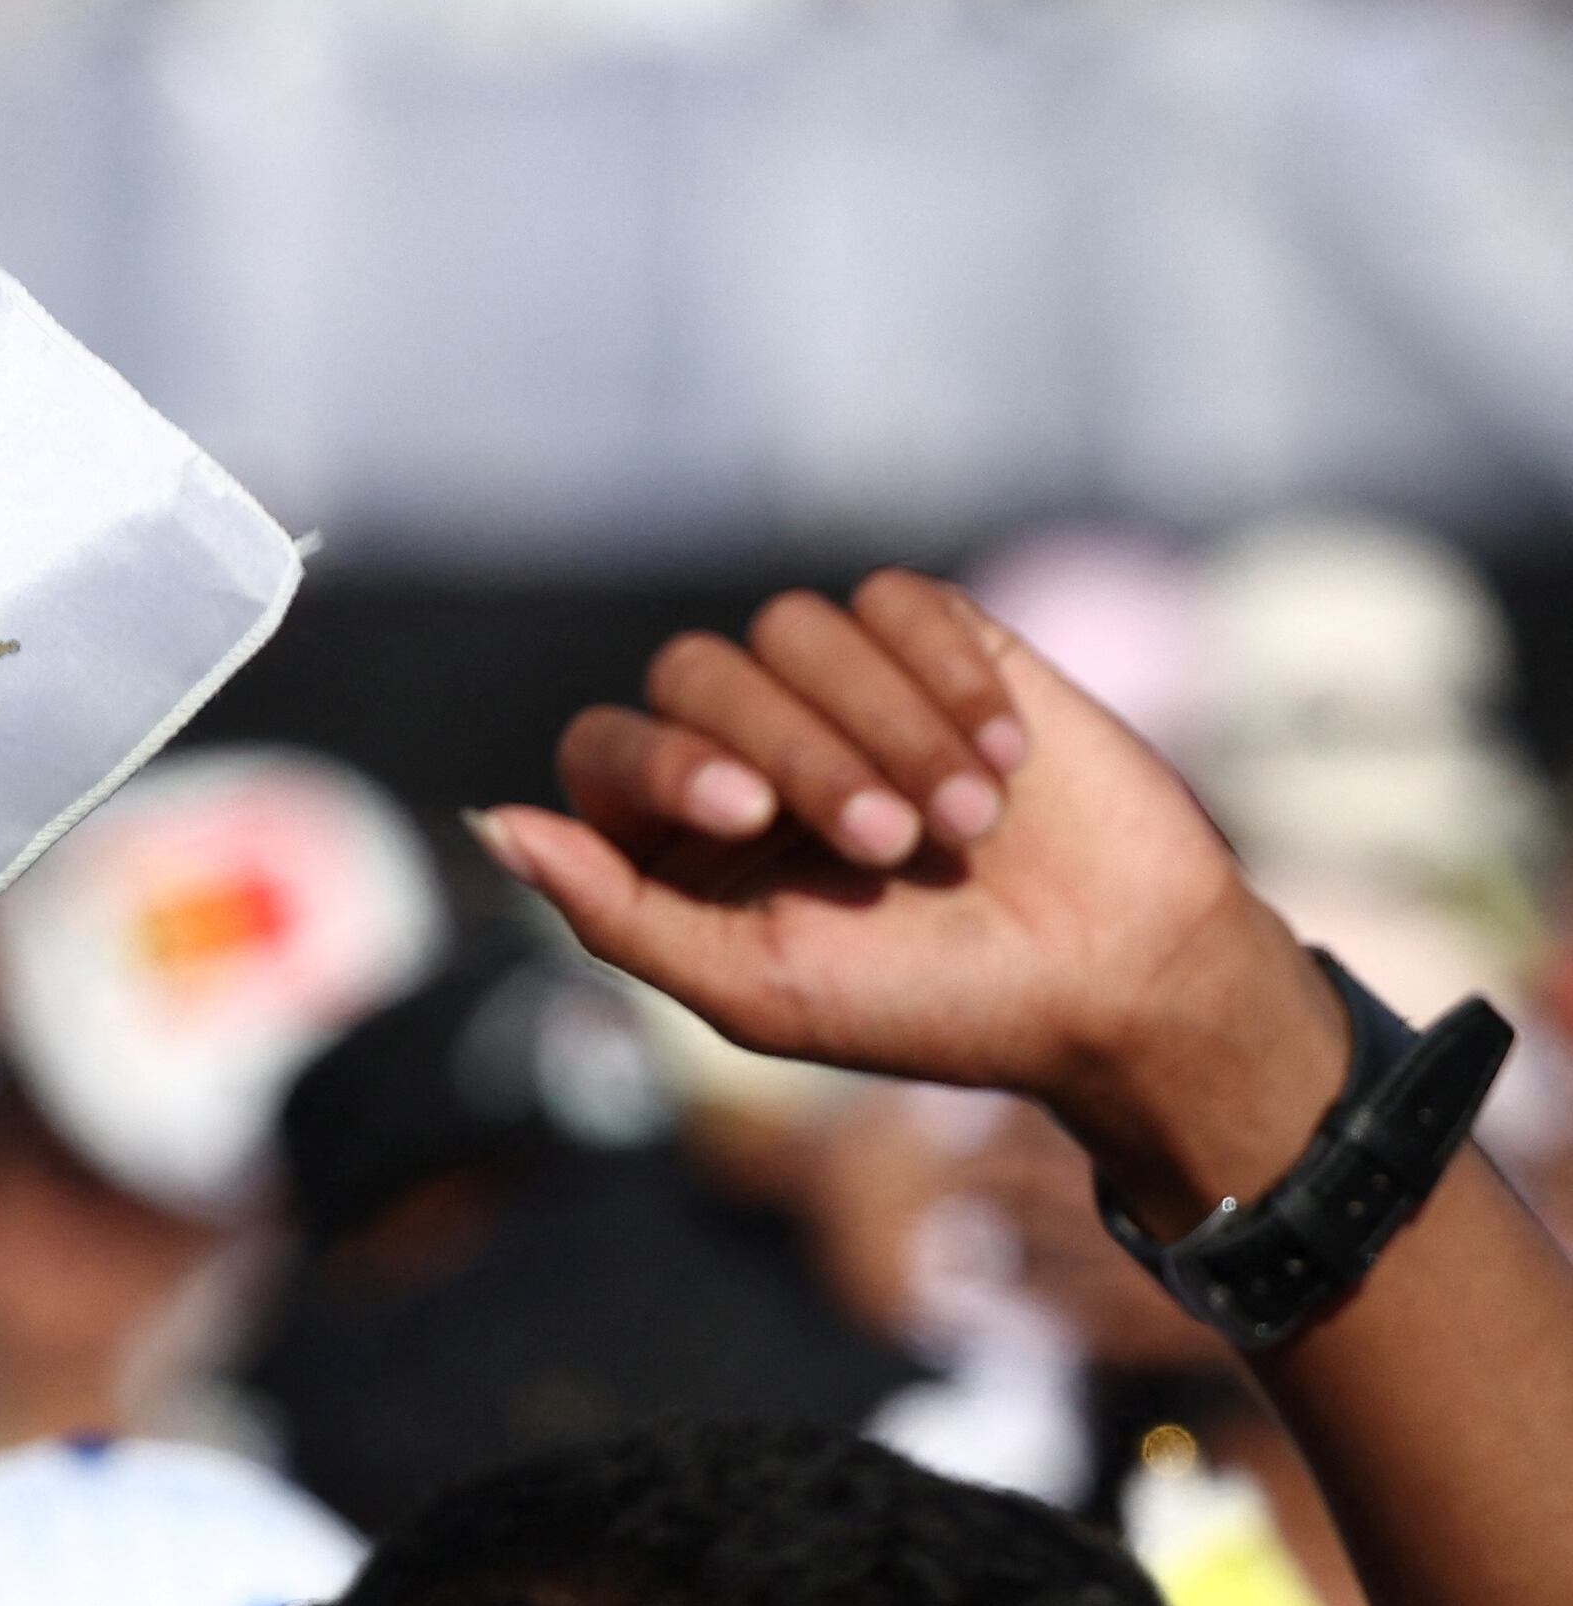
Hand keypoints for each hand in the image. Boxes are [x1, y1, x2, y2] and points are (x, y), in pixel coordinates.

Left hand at [481, 573, 1340, 1227]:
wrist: (1115, 978)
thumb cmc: (928, 1005)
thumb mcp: (753, 987)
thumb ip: (613, 912)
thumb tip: (490, 825)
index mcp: (681, 838)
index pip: (609, 748)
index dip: (665, 763)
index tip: (752, 814)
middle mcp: (750, 750)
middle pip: (698, 671)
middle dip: (793, 751)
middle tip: (885, 845)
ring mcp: (842, 692)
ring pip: (795, 627)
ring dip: (880, 725)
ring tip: (960, 822)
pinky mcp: (942, 647)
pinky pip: (892, 601)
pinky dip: (939, 675)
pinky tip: (1002, 760)